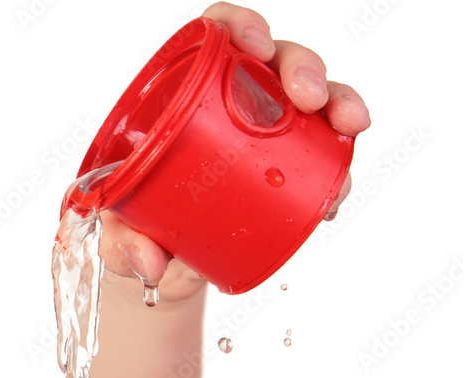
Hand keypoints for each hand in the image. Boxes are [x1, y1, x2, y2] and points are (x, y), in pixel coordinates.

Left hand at [99, 2, 371, 302]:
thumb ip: (121, 241)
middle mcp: (228, 104)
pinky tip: (341, 184)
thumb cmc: (133, 227)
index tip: (254, 47)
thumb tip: (149, 260)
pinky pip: (323, 153)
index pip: (215, 38)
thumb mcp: (116, 232)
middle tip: (309, 98)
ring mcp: (264, 133)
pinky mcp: (289, 168)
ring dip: (337, 103)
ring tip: (347, 126)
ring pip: (311, 98)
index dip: (240, 27)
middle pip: (273, 60)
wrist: (163, 265)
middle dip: (301, 67)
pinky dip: (340, 162)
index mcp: (181, 96)